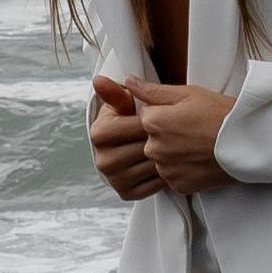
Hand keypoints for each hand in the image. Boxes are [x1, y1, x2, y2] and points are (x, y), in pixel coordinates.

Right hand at [87, 74, 164, 200]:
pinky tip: (169, 161)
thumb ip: (117, 92)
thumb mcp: (124, 102)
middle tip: (173, 131)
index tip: (163, 116)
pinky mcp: (127, 193)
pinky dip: (167, 173)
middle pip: (148, 147)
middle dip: (163, 138)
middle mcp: (103, 160)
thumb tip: (98, 79)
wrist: (126, 143)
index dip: (156, 120)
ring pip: (154, 166)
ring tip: (173, 146)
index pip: (140, 126)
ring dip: (168, 156)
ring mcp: (114, 179)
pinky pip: (156, 184)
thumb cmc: (128, 117)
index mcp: (99, 134)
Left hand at [131, 79, 236, 194]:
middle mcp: (154, 148)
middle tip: (193, 130)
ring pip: (161, 158)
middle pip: (151, 138)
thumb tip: (129, 82)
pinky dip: (182, 169)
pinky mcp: (177, 185)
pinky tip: (199, 159)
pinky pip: (172, 175)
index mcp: (153, 122)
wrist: (248, 144)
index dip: (165, 113)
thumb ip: (153, 90)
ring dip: (173, 153)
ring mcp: (165, 169)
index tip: (184, 114)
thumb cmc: (222, 115)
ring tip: (198, 145)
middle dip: (167, 134)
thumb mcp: (188, 93)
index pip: (146, 115)